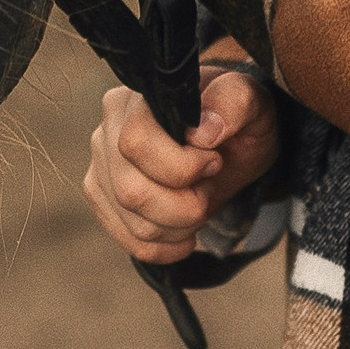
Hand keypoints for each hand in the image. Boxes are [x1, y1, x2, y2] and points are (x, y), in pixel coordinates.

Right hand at [82, 46, 280, 266]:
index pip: (135, 143)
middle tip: (209, 185)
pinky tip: (186, 234)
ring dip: (182, 226)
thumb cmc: (235, 118)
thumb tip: (204, 132)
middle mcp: (107, 132)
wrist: (230, 145)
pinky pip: (130, 241)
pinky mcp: (105, 201)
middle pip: (132, 192)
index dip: (180, 166)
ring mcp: (101, 170)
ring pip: (135, 223)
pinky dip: (166, 247)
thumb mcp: (248, 101)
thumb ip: (232, 102)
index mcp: (135, 101)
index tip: (214, 161)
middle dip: (185, 204)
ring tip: (200, 202)